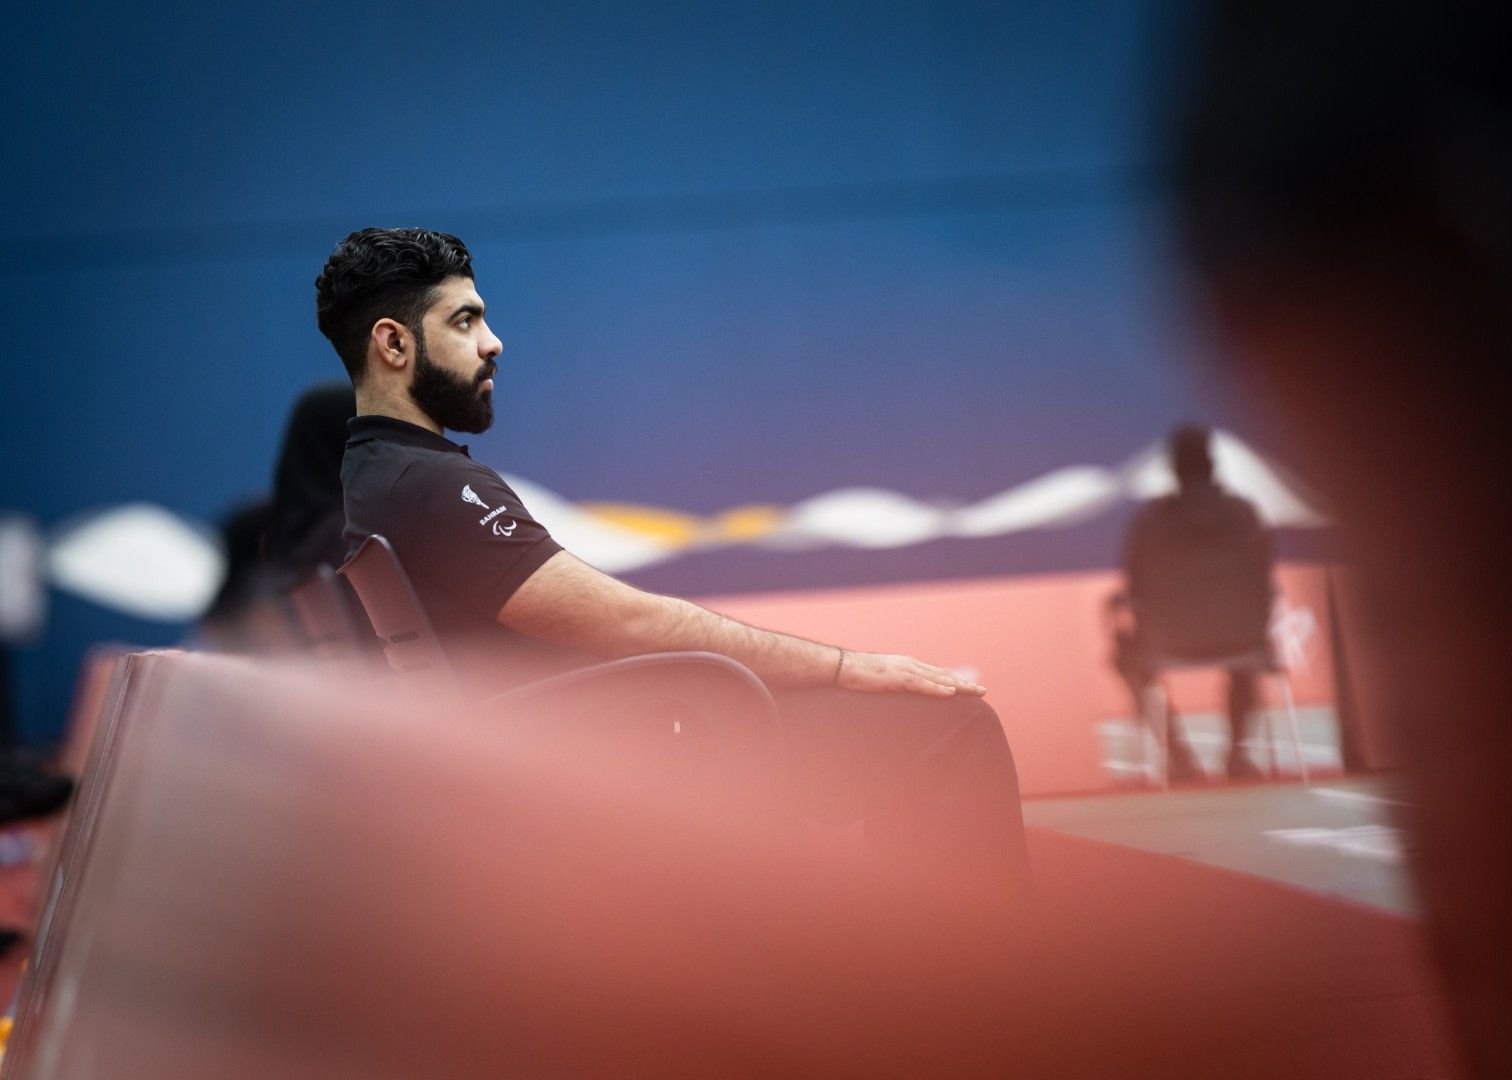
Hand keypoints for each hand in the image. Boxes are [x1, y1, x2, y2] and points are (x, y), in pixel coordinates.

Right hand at [835, 650, 986, 697]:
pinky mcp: (898, 678)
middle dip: (963, 683)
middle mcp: (911, 665)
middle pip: (943, 674)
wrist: (842, 667)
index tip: (969, 686)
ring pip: (938, 679)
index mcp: (907, 666)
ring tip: (975, 691)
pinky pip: (923, 685)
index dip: (954, 680)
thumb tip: (903, 695)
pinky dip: (938, 689)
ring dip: (958, 686)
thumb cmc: (858, 676)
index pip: (936, 673)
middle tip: (983, 690)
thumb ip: (895, 686)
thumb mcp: (882, 681)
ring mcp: (905, 670)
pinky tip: (951, 693)